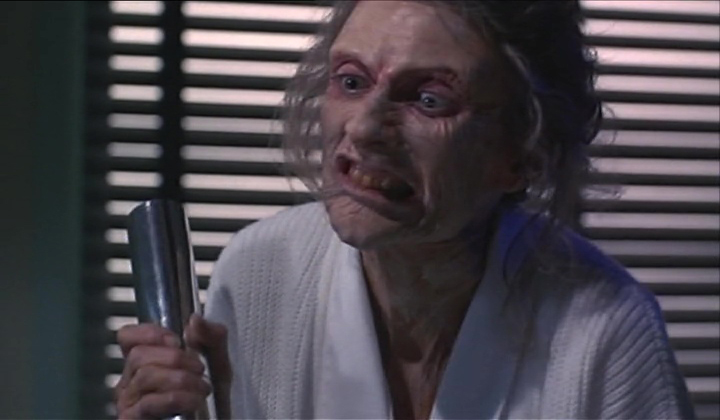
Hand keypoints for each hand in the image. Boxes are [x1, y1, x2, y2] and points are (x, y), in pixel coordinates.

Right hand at [115, 315, 231, 418]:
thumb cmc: (212, 396)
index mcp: (145, 361)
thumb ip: (211, 336)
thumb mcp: (218, 361)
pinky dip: (177, 398)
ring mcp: (129, 403)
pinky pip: (149, 403)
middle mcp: (130, 381)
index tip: (176, 340)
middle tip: (200, 368)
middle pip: (138, 355)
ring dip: (180, 379)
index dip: (148, 332)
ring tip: (203, 388)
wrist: (219, 419)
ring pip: (144, 377)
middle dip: (175, 358)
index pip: (127, 337)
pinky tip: (194, 401)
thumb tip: (194, 320)